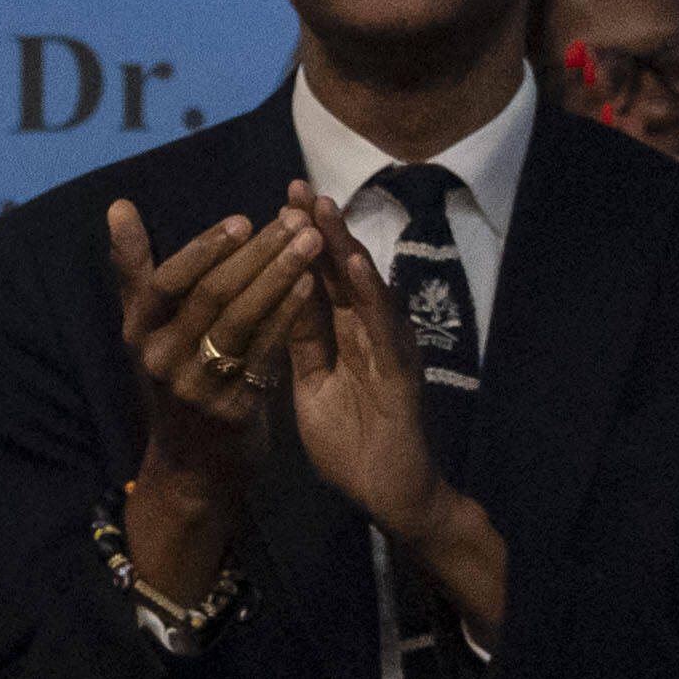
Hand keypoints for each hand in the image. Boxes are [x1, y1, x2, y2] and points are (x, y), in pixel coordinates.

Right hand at [105, 197, 319, 485]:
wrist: (192, 464)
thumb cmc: (176, 374)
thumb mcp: (148, 328)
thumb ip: (136, 268)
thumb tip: (118, 205)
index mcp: (140, 334)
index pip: (164, 284)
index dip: (204, 249)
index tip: (243, 218)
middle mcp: (162, 361)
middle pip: (211, 296)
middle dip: (257, 253)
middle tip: (295, 220)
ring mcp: (197, 388)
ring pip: (241, 321)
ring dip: (280, 275)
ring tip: (311, 241)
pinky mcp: (232, 410)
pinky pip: (265, 353)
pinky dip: (288, 315)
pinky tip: (311, 285)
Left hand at [278, 195, 507, 629]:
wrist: (391, 493)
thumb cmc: (352, 443)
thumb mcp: (312, 388)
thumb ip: (303, 346)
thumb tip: (279, 303)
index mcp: (344, 336)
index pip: (318, 279)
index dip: (300, 242)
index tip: (278, 201)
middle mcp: (368, 331)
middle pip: (341, 272)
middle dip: (319, 228)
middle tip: (297, 185)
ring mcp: (388, 346)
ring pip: (364, 287)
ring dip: (344, 246)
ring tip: (323, 208)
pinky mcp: (400, 370)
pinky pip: (382, 327)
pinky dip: (370, 292)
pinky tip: (355, 264)